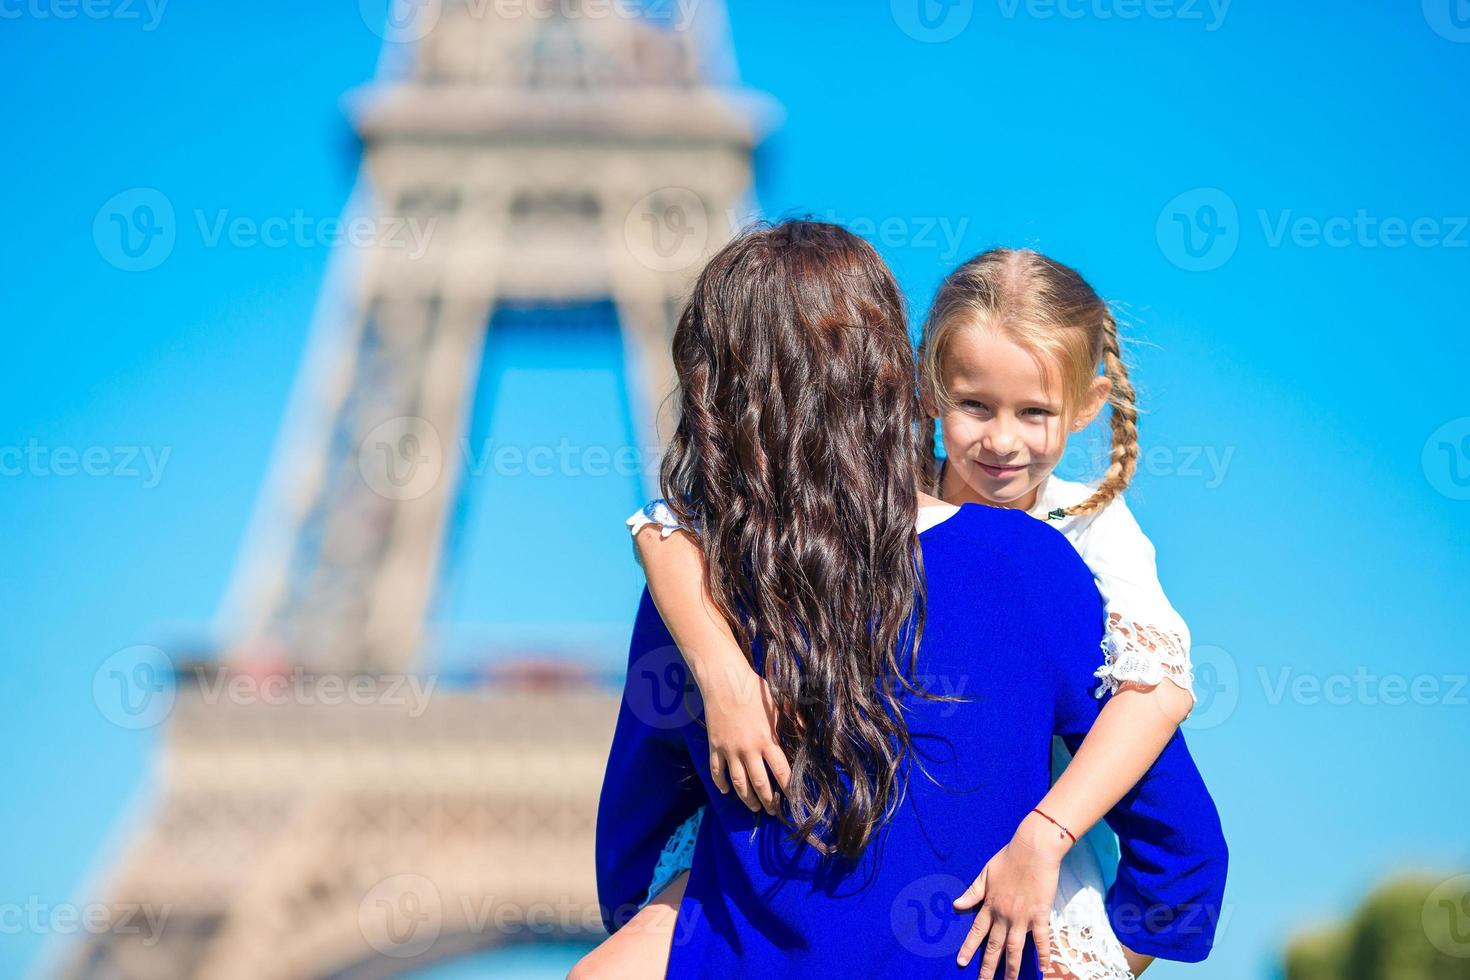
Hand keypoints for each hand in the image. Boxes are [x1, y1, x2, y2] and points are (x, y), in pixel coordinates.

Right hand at [701, 660, 790, 814]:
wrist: (724, 681)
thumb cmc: (755, 689)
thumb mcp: (780, 703)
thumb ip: (795, 720)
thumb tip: (809, 733)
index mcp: (767, 740)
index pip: (782, 772)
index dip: (789, 789)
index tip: (794, 801)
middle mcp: (749, 749)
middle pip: (760, 783)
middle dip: (768, 801)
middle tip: (773, 811)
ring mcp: (730, 750)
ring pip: (738, 782)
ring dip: (747, 798)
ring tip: (754, 806)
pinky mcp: (715, 746)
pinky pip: (716, 771)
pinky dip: (720, 783)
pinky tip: (726, 791)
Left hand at [953, 810, 1071, 978]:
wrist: (1032, 850)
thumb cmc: (1008, 858)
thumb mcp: (984, 874)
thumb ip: (972, 892)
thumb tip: (956, 905)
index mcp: (989, 905)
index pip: (976, 932)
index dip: (968, 948)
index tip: (961, 963)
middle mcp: (1003, 915)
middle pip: (994, 946)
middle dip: (988, 967)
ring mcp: (1022, 917)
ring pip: (1015, 948)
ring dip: (1012, 968)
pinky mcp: (1040, 914)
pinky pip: (1042, 940)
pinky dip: (1044, 955)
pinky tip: (1044, 969)